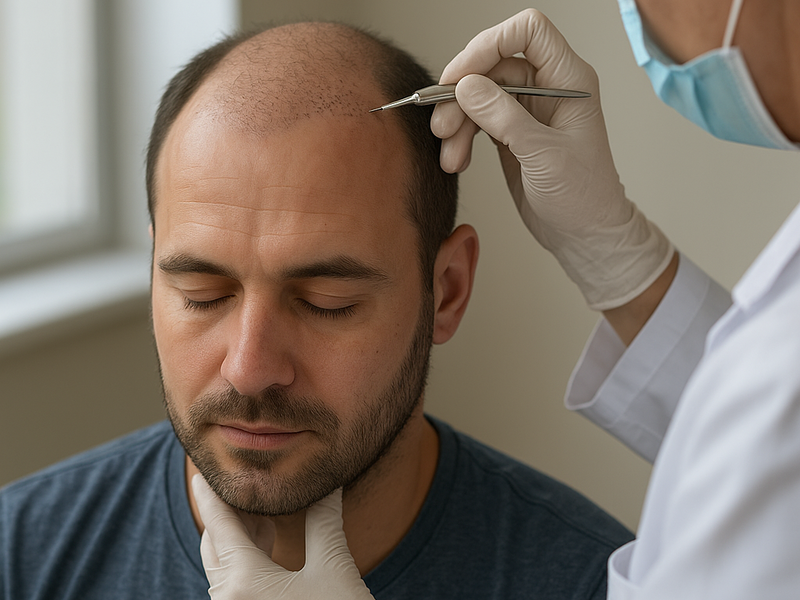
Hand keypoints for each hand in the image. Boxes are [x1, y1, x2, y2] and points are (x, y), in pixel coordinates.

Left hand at [192, 475, 374, 599]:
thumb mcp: (335, 566)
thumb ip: (324, 520)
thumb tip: (328, 485)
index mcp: (244, 582)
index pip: (219, 525)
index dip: (212, 495)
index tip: (202, 473)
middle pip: (215, 547)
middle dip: (226, 516)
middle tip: (239, 489)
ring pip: (223, 570)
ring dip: (237, 540)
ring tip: (258, 515)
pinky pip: (234, 588)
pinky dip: (244, 563)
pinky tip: (266, 550)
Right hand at [431, 9, 672, 309]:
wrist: (584, 234)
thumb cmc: (583, 196)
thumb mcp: (542, 155)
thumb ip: (504, 117)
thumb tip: (466, 86)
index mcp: (568, 80)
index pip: (528, 32)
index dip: (490, 44)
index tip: (461, 75)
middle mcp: (547, 88)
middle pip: (493, 65)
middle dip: (462, 93)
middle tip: (442, 124)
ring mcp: (527, 110)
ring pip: (479, 95)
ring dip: (457, 121)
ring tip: (449, 154)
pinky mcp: (511, 133)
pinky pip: (476, 121)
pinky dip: (461, 138)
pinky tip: (456, 160)